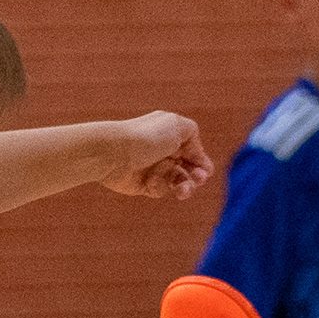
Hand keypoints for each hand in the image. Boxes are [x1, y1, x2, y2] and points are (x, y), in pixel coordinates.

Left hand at [99, 113, 213, 201]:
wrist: (114, 153)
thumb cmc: (146, 138)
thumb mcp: (177, 126)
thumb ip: (193, 134)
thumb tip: (197, 153)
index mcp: (173, 135)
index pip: (195, 152)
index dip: (202, 163)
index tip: (204, 170)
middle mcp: (164, 151)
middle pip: (190, 169)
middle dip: (196, 176)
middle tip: (198, 179)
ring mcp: (154, 167)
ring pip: (178, 182)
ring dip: (184, 187)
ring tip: (183, 191)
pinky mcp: (144, 184)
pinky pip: (160, 189)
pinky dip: (159, 186)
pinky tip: (151, 182)